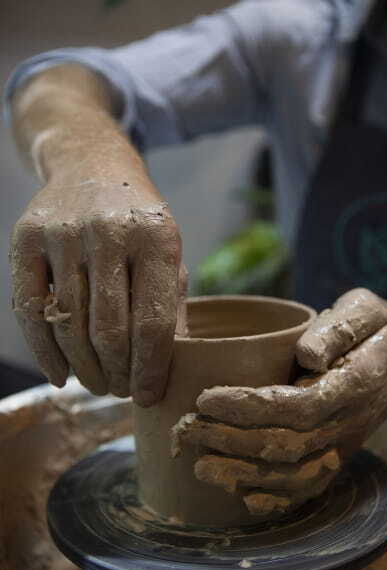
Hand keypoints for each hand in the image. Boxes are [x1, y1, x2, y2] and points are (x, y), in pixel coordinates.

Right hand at [10, 164, 184, 405]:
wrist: (92, 168)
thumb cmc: (138, 223)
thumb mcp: (168, 255)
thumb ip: (171, 307)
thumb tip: (171, 369)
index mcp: (156, 237)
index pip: (153, 322)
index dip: (151, 369)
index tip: (149, 396)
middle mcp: (109, 232)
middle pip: (110, 330)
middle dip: (118, 374)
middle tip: (122, 391)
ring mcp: (63, 234)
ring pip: (70, 325)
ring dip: (85, 369)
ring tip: (99, 385)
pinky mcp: (26, 239)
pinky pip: (30, 310)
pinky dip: (45, 352)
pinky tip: (61, 374)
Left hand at [172, 289, 386, 515]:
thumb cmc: (374, 328)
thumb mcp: (364, 310)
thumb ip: (337, 329)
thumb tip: (307, 352)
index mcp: (353, 385)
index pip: (297, 407)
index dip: (248, 408)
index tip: (206, 398)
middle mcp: (348, 423)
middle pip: (286, 446)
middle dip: (230, 442)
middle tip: (184, 429)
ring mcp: (343, 446)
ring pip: (293, 476)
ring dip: (242, 476)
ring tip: (198, 466)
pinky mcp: (336, 457)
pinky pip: (307, 489)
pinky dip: (273, 499)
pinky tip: (238, 495)